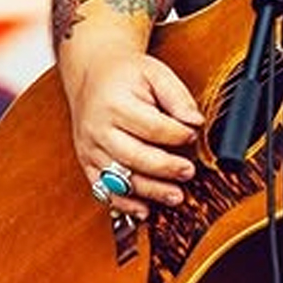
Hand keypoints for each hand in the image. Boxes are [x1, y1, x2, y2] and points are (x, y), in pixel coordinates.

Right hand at [66, 46, 203, 219]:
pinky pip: (103, 189)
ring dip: (149, 191)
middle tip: (189, 172)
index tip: (193, 135)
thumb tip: (195, 121)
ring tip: (175, 196)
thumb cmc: (125, 75)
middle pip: (134, 157)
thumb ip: (177, 96)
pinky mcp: (87, 163)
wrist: (92, 75)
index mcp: (114, 104)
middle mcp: (97, 129)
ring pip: (119, 179)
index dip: (176, 134)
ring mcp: (90, 149)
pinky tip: (144, 210)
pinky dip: (124, 203)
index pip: (150, 126)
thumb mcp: (155, 73)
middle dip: (165, 168)